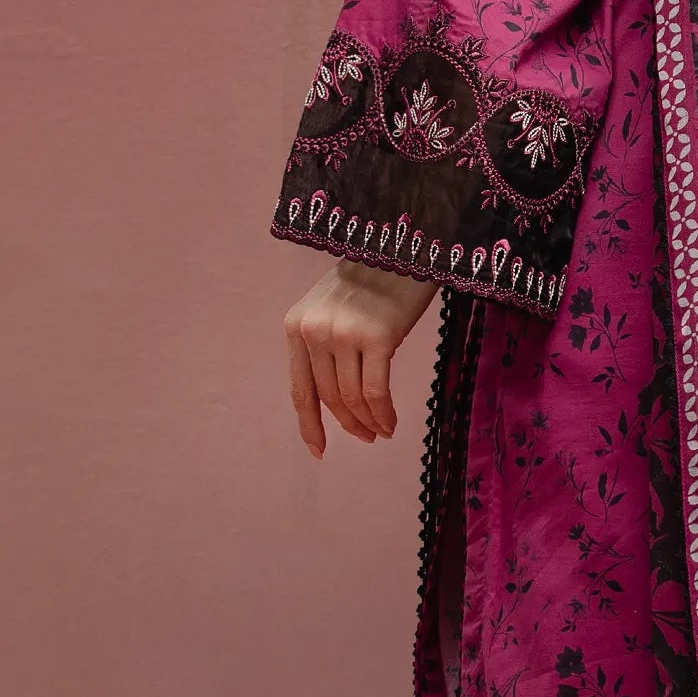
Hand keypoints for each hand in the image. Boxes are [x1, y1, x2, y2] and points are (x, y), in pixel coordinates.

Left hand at [285, 259, 440, 453]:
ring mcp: (343, 334)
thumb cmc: (371, 280)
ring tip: (382, 431)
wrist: (402, 247)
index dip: (309, 424)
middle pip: (328, 397)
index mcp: (295, 326)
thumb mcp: (331, 310)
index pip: (300, 389)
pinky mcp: (377, 337)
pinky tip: (391, 423)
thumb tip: (334, 400)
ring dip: (368, 422)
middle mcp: (314, 331)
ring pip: (352, 398)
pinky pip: (376, 391)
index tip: (318, 449)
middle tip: (366, 438)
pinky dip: (383, 414)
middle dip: (347, 424)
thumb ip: (323, 346)